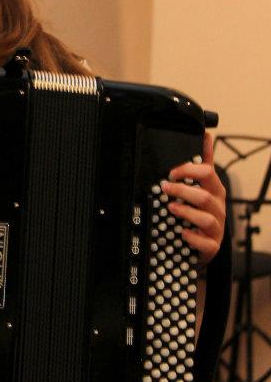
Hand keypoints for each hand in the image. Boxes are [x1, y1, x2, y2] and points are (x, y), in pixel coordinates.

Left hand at [163, 132, 225, 264]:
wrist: (203, 241)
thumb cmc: (200, 210)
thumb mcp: (202, 184)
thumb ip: (202, 162)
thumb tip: (206, 135)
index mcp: (214, 191)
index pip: (207, 173)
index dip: (188, 170)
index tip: (171, 171)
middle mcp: (217, 208)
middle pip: (205, 196)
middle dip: (182, 190)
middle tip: (164, 187)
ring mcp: (216, 228)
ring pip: (206, 218)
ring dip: (186, 212)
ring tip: (170, 207)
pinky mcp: (212, 245)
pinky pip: (207, 243)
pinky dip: (194, 238)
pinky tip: (183, 232)